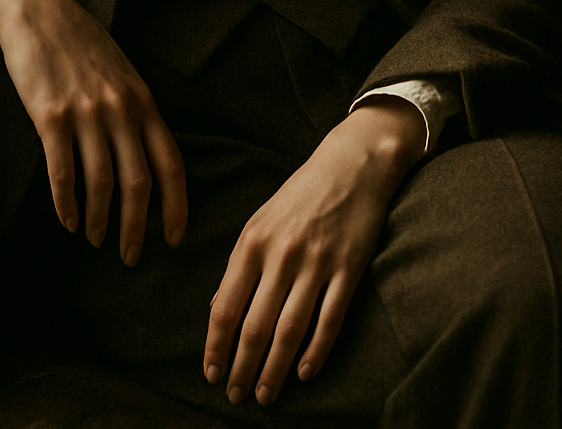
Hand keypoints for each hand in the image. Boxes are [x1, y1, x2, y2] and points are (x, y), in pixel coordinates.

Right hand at [0, 0, 186, 265]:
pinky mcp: (50, 116)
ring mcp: (86, 113)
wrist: (40, 9)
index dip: (177, 206)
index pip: (171, 164)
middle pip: (138, 184)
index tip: (175, 238)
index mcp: (143, 101)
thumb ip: (136, 112)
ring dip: (99, 221)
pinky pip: (62, 173)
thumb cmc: (82, 44)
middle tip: (131, 256)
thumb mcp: (123, 73)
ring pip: (100, 184)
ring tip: (95, 239)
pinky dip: (66, 204)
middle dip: (137, 228)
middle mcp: (120, 109)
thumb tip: (149, 158)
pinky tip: (67, 220)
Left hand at [203, 99, 424, 407]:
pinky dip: (315, 352)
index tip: (210, 373)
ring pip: (289, 331)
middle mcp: (281, 254)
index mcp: (253, 241)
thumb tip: (223, 311)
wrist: (351, 164)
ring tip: (265, 395)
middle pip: (255, 326)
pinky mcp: (349, 269)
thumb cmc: (301, 194)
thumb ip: (243, 263)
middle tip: (235, 396)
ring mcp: (317, 263)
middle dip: (241, 368)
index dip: (216, 346)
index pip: (225, 306)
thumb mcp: (261, 220)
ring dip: (274, 370)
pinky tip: (304, 373)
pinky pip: (329, 321)